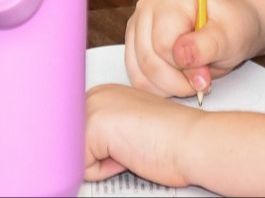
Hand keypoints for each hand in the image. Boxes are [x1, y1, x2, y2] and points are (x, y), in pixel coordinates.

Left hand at [85, 85, 200, 187]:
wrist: (190, 140)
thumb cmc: (170, 139)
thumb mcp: (130, 128)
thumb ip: (107, 132)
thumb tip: (84, 150)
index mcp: (105, 93)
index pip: (78, 133)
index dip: (101, 150)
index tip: (124, 144)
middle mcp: (97, 94)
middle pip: (74, 142)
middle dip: (97, 155)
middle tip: (129, 147)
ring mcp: (93, 106)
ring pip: (76, 154)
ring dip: (100, 162)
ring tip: (128, 150)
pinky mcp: (93, 124)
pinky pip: (82, 167)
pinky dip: (105, 171)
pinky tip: (127, 155)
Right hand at [124, 0, 260, 99]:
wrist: (227, 28)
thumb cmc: (230, 27)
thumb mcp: (229, 36)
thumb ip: (207, 45)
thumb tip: (181, 55)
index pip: (164, 44)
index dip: (186, 67)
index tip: (205, 74)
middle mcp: (149, 7)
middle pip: (149, 61)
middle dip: (178, 82)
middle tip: (201, 80)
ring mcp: (137, 27)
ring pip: (141, 75)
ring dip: (168, 88)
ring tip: (191, 79)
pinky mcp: (133, 46)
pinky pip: (138, 80)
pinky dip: (159, 89)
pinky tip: (178, 80)